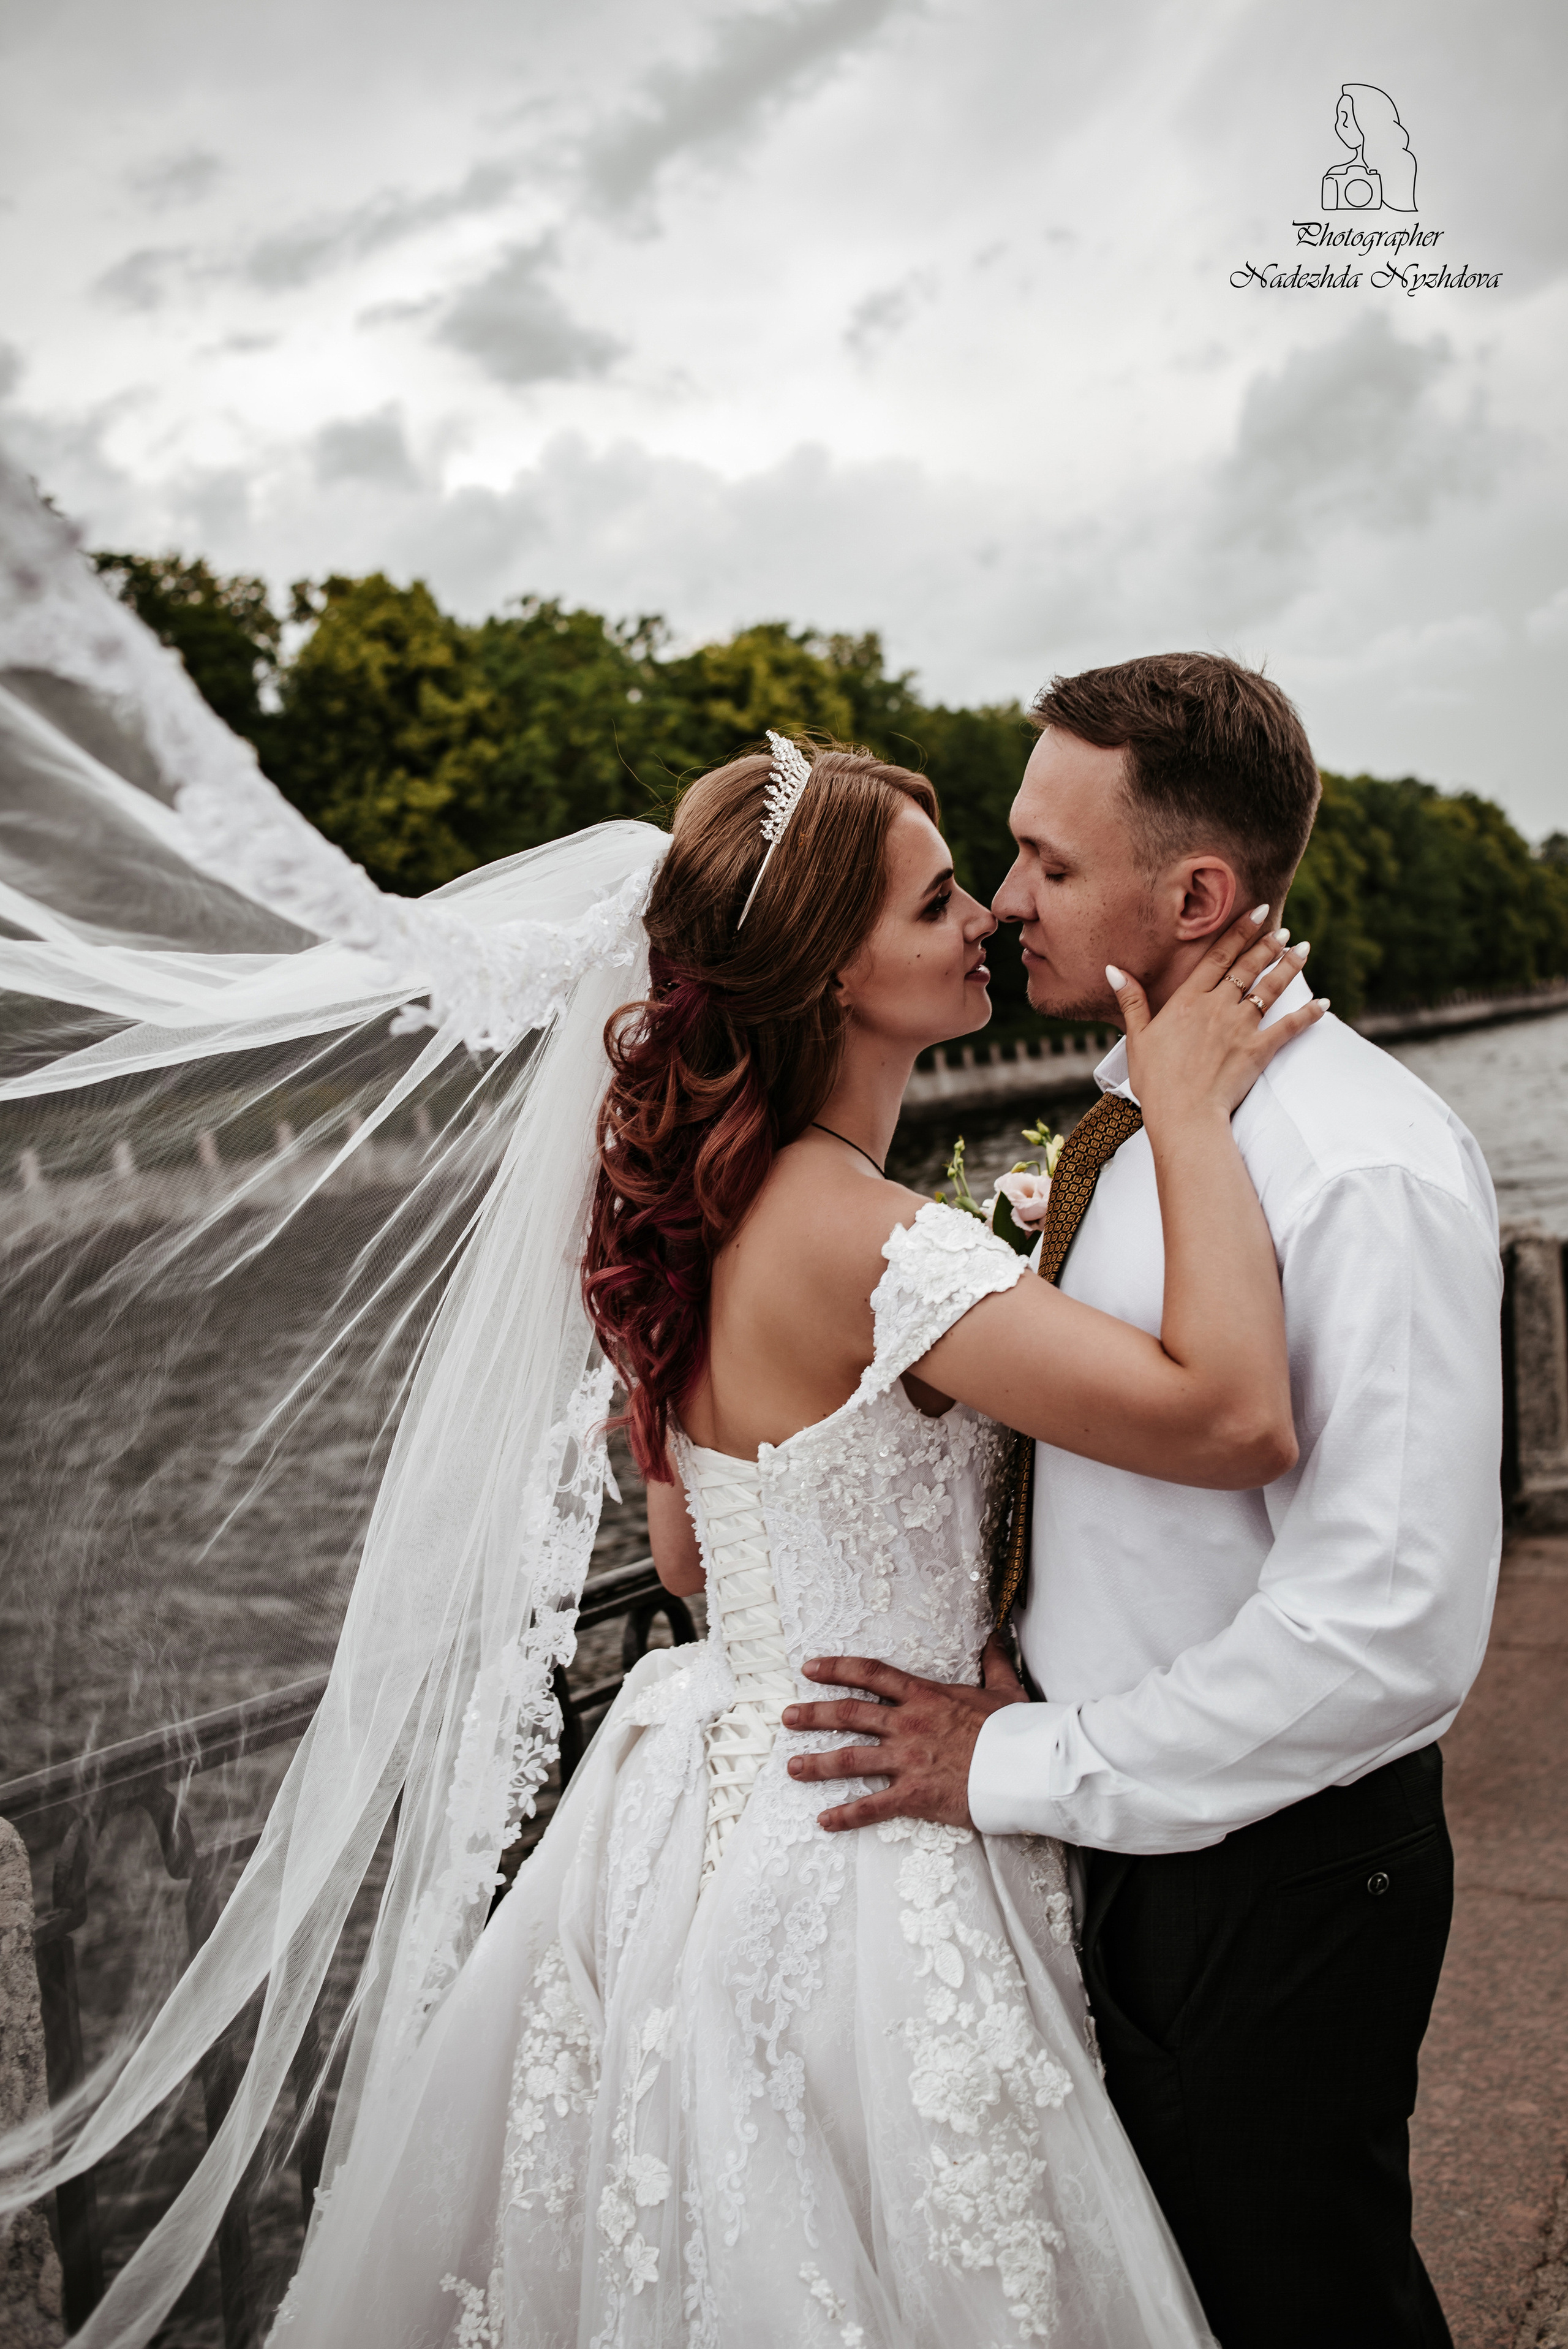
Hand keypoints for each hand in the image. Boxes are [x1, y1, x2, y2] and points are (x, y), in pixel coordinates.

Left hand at [782, 1650, 1028, 1832]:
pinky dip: (845, 1816)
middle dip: (813, 1715)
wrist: (1026, 1767)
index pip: (870, 1675)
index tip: (810, 1668)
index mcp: (924, 1696)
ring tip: (792, 1767)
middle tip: (787, 1717)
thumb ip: (993, 1662)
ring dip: (817, 1764)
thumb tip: (995, 1637)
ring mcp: (908, 1761)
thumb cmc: (1016, 1730)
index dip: (836, 1669)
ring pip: (850, 1759)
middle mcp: (908, 1725)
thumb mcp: (1004, 1688)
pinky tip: (824, 1821)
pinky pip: (872, 1807)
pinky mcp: (914, 1796)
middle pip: (848, 1715)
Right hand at [1112, 908, 1324, 1131]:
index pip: (1218, 956)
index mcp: (1187, 1000)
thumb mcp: (1136, 1038)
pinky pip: (1289, 1027)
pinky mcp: (1258, 1050)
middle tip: (1284, 930)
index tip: (1257, 913)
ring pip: (1270, 988)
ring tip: (1303, 950)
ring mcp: (1240, 1027)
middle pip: (1247, 967)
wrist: (1183, 1115)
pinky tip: (1323, 1002)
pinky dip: (1309, 1014)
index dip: (1239, 932)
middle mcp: (1217, 1006)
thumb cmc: (1155, 1080)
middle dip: (1268, 945)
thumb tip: (1114, 970)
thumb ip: (1131, 1000)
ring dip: (1289, 967)